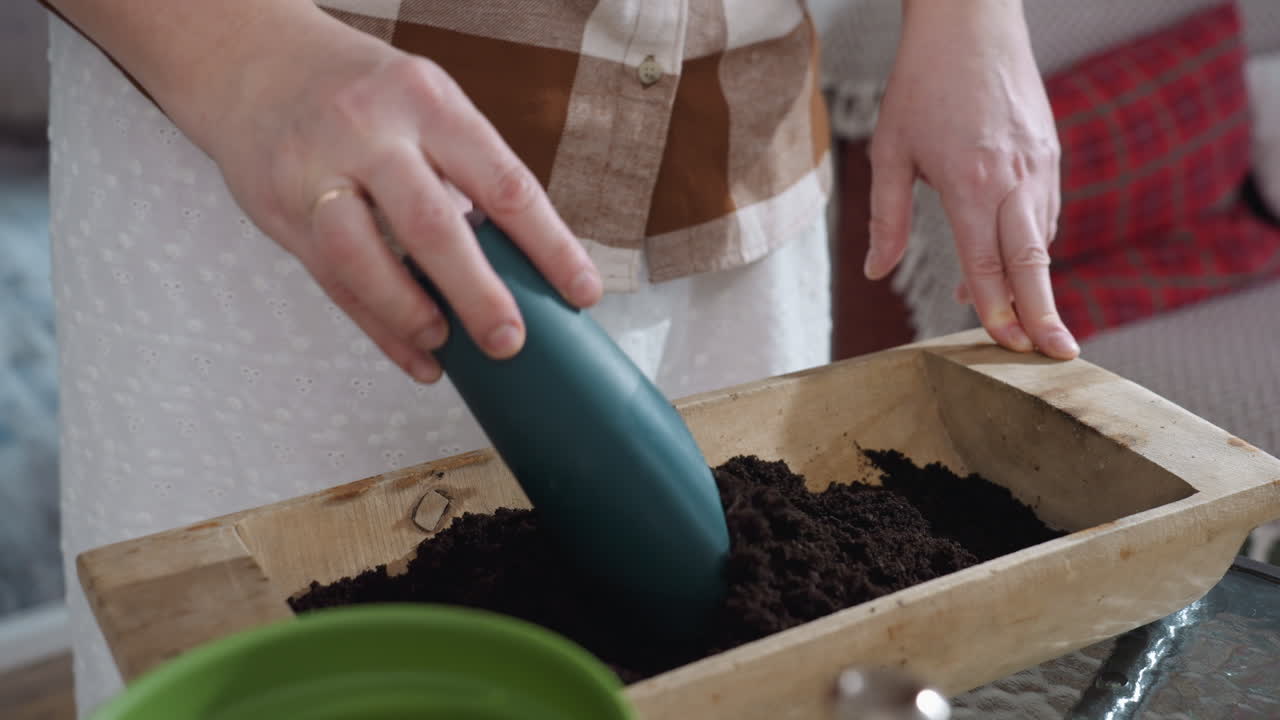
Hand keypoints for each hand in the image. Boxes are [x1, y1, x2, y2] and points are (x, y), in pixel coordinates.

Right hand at [196, 10, 601, 382]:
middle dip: (479, 293)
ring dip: (412, 314)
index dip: (549, 245)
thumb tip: (525, 260)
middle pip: (432, 225)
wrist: (250, 61)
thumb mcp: (422, 102)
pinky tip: (416, 355)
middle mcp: (369, 133)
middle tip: (510, 339)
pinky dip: (380, 329)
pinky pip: (335, 285)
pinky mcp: (281, 214)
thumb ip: (465, 171)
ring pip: (364, 260)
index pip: (503, 183)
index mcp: (426, 102)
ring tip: (447, 343)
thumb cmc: (356, 91)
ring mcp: (317, 173)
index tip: (581, 291)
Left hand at [865, 0, 1077, 359]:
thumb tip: (875, 273)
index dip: (994, 310)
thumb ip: (885, 219)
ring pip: (1043, 239)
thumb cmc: (922, 84)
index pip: (987, 266)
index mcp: (973, 183)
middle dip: (1045, 314)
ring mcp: (1039, 165)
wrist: (970, 22)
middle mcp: (1015, 179)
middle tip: (1057, 356)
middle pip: (1034, 263)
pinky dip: (1033, 244)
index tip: (1005, 346)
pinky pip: (1046, 212)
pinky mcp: (1049, 152)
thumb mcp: (889, 152)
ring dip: (1034, 281)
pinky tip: (1012, 260)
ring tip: (1024, 320)